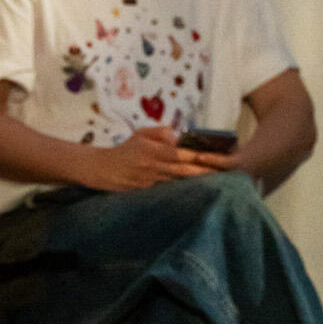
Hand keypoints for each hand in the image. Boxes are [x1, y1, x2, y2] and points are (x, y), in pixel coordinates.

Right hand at [83, 127, 217, 191]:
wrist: (102, 169)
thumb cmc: (125, 149)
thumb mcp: (140, 134)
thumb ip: (160, 132)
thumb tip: (177, 136)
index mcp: (151, 150)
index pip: (178, 154)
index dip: (195, 157)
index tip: (211, 157)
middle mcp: (151, 166)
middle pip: (182, 171)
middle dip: (202, 172)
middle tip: (220, 173)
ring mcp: (149, 181)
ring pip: (177, 182)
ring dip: (195, 182)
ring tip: (214, 182)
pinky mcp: (147, 191)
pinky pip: (167, 190)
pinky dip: (181, 189)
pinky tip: (195, 191)